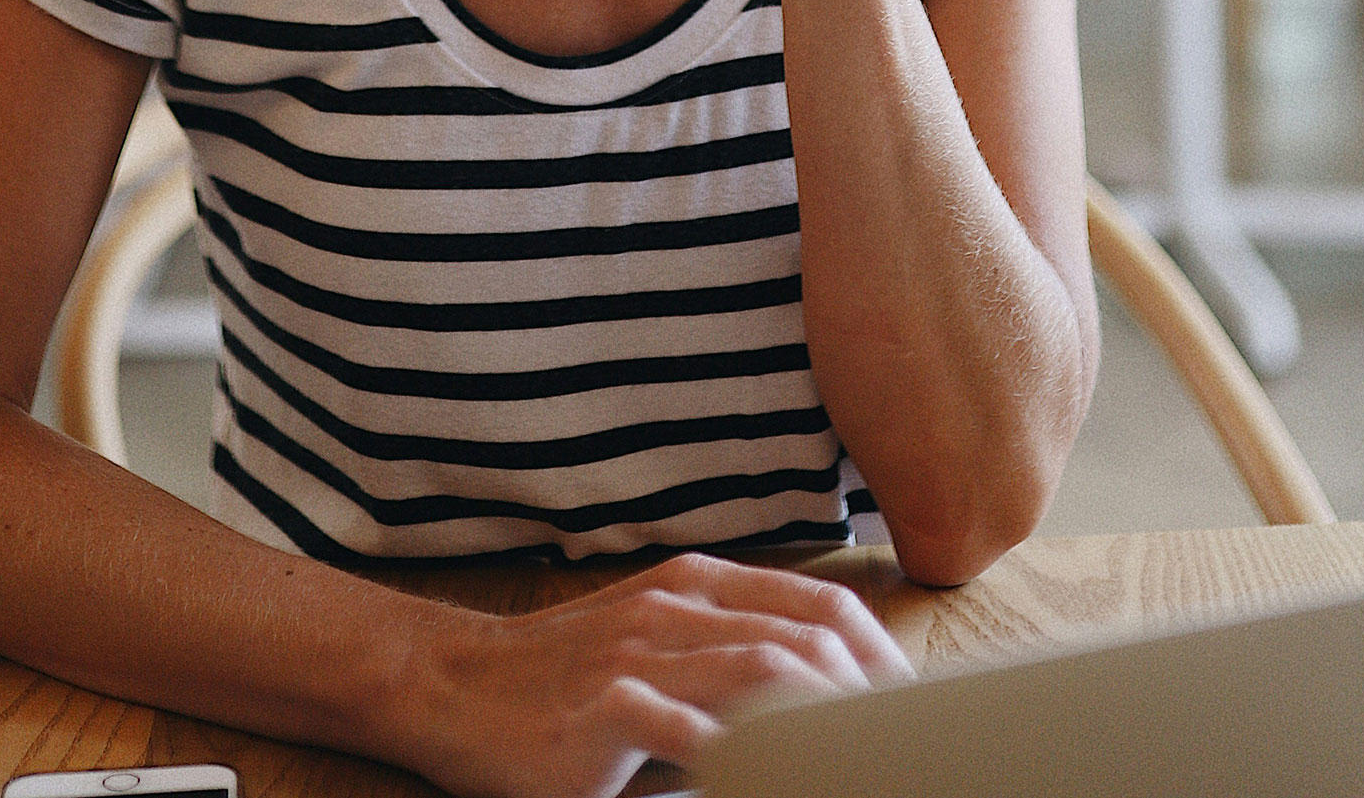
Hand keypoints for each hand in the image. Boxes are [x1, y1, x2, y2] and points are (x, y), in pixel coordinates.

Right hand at [403, 550, 912, 797]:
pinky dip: (742, 761)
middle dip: (867, 694)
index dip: (876, 655)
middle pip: (805, 639)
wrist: (452, 684)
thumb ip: (721, 656)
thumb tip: (811, 703)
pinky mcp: (606, 707)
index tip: (911, 707)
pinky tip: (768, 783)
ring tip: (859, 763)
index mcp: (697, 586)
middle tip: (903, 746)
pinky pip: (691, 731)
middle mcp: (676, 608)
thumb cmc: (560, 676)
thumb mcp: (650, 643)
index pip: (817, 606)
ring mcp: (641, 653)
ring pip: (762, 673)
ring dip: (821, 722)